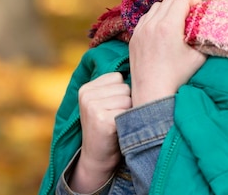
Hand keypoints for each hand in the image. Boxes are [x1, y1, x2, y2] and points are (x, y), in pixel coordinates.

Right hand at [70, 72, 131, 192]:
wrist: (97, 158)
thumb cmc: (107, 128)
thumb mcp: (103, 103)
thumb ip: (112, 87)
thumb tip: (141, 69)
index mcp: (86, 88)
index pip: (118, 77)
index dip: (122, 94)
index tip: (112, 108)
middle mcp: (86, 95)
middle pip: (124, 87)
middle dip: (126, 103)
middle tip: (115, 118)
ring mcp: (92, 106)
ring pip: (128, 98)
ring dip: (128, 113)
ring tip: (117, 124)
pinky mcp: (102, 119)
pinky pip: (128, 111)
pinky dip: (128, 122)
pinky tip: (117, 130)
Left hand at [129, 0, 205, 105]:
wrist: (152, 92)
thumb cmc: (178, 76)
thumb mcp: (198, 56)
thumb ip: (203, 36)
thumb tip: (208, 24)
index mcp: (169, 26)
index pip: (182, 0)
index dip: (193, 2)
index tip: (198, 11)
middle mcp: (152, 24)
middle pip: (168, 0)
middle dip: (181, 5)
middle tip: (189, 16)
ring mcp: (140, 30)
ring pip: (155, 7)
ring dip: (167, 10)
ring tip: (175, 23)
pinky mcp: (134, 37)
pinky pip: (145, 18)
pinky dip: (155, 18)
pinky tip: (161, 30)